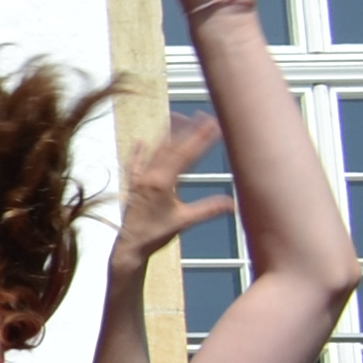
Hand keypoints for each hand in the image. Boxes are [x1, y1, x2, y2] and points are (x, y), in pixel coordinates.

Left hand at [112, 109, 229, 270]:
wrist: (129, 247)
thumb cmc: (155, 235)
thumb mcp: (184, 221)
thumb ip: (208, 209)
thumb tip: (234, 203)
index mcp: (161, 182)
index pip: (186, 155)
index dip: (200, 139)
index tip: (213, 124)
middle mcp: (148, 176)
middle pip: (172, 147)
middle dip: (189, 131)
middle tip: (203, 115)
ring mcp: (139, 180)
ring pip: (155, 151)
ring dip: (168, 134)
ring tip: (178, 116)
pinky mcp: (133, 187)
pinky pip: (135, 165)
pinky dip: (138, 152)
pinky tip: (140, 141)